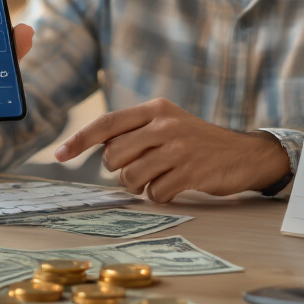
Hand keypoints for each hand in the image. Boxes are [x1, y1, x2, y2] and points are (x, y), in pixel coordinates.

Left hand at [53, 99, 288, 201]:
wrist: (244, 154)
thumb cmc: (197, 141)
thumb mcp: (168, 122)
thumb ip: (136, 131)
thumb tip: (100, 150)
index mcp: (155, 109)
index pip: (107, 123)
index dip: (80, 140)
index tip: (60, 154)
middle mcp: (165, 124)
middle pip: (114, 155)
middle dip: (119, 169)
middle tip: (139, 167)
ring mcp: (179, 148)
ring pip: (131, 177)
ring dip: (139, 185)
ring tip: (158, 177)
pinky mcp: (191, 172)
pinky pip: (155, 193)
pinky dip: (160, 195)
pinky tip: (176, 185)